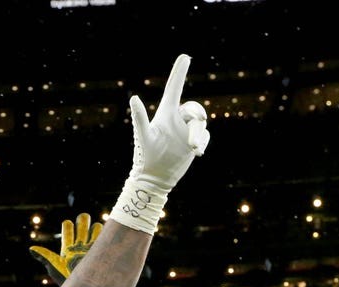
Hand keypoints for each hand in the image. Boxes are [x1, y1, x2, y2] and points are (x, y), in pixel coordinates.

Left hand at [29, 213, 101, 285]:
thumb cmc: (67, 280)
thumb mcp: (54, 267)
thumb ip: (45, 256)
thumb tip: (31, 249)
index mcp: (67, 248)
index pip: (68, 229)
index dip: (68, 225)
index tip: (68, 226)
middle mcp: (80, 246)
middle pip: (83, 224)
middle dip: (84, 220)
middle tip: (84, 219)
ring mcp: (92, 249)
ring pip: (96, 229)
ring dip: (96, 226)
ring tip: (96, 230)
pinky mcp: (102, 253)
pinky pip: (106, 239)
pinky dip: (107, 233)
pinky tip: (107, 233)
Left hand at [111, 54, 209, 234]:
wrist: (154, 177)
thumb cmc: (145, 156)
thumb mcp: (143, 136)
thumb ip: (140, 117)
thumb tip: (133, 98)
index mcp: (165, 113)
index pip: (174, 88)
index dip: (179, 72)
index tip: (185, 57)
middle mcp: (176, 119)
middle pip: (194, 107)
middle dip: (198, 114)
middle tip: (195, 132)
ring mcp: (185, 130)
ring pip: (201, 123)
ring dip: (199, 135)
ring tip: (193, 148)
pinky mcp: (193, 142)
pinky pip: (205, 136)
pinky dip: (203, 142)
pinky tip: (197, 153)